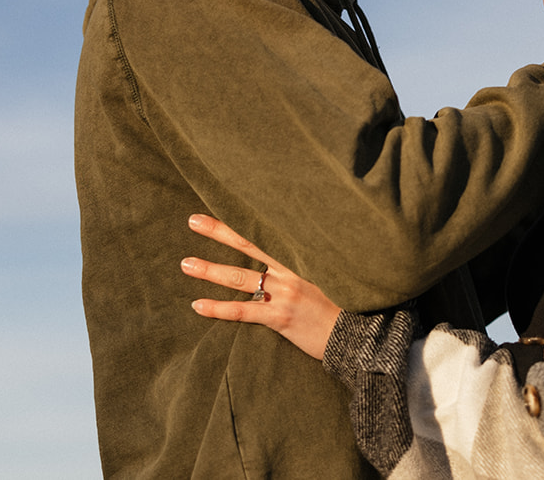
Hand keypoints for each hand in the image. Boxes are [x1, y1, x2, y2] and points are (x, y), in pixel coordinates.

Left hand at [182, 213, 341, 360]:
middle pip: (248, 246)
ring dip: (210, 270)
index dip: (243, 222)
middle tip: (193, 221)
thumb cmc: (341, 309)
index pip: (265, 236)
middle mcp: (289, 273)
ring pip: (240, 277)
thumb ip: (301, 270)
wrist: (356, 336)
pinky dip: (219, 308)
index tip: (223, 206)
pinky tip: (198, 305)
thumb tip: (275, 267)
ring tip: (186, 264)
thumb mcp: (324, 280)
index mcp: (299, 260)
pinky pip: (243, 310)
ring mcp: (284, 294)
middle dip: (219, 232)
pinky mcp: (280, 318)